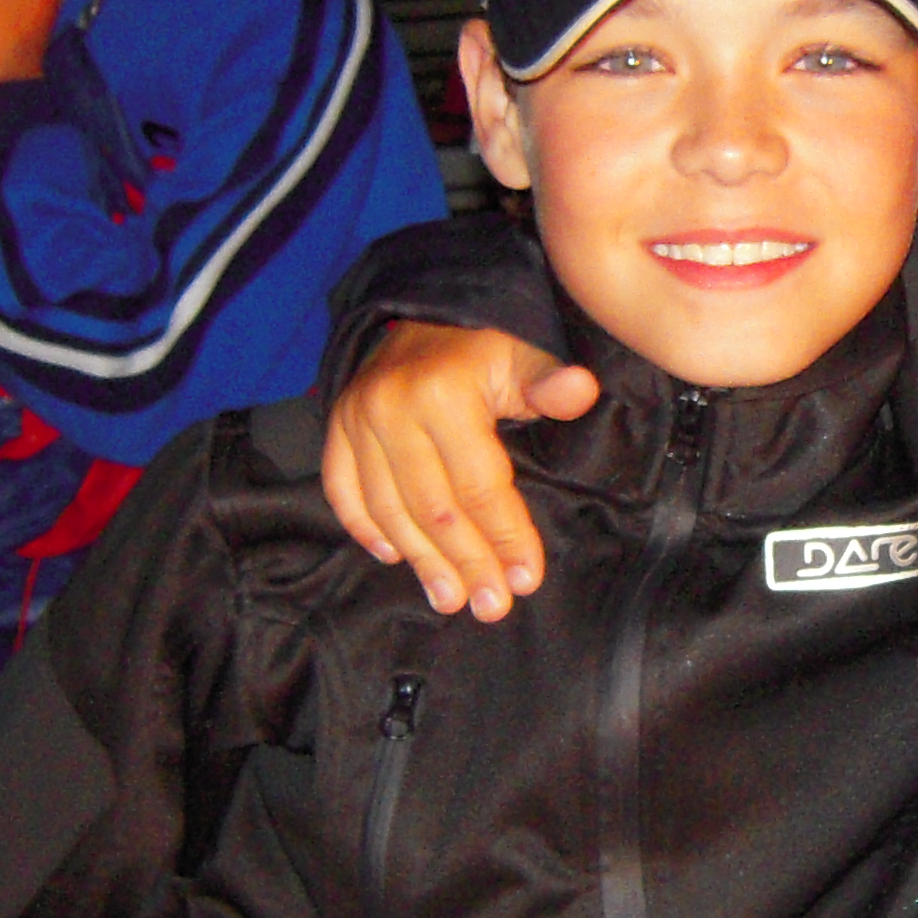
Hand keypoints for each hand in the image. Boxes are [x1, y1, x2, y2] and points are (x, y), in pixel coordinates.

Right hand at [319, 321, 599, 617]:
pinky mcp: (336, 427)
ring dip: (422, 562)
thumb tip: (581, 389)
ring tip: (450, 599)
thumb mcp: (524, 353)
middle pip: (434, 508)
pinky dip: (366, 528)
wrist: (422, 310)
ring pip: (389, 509)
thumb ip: (548, 382)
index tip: (526, 579)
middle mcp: (391, 408)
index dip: (505, 536)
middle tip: (490, 607)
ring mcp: (356, 419)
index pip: (479, 485)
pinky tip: (395, 558)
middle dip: (467, 564)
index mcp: (443, 393)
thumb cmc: (484, 346)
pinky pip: (343, 491)